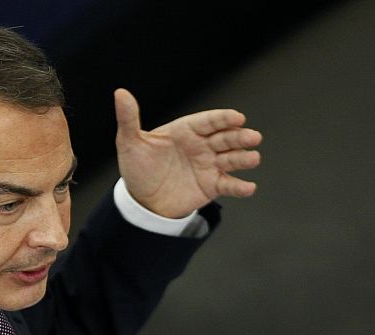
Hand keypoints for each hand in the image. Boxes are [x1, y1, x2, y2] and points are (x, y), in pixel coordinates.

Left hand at [114, 88, 262, 217]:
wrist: (142, 201)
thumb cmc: (138, 168)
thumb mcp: (130, 143)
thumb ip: (129, 119)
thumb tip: (120, 93)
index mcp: (186, 130)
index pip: (208, 121)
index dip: (223, 119)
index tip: (238, 117)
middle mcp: (202, 145)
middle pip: (225, 138)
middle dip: (240, 137)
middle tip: (253, 137)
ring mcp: (209, 165)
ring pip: (231, 159)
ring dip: (244, 158)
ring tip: (254, 158)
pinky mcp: (212, 186)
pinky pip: (228, 185)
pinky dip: (240, 187)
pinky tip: (249, 188)